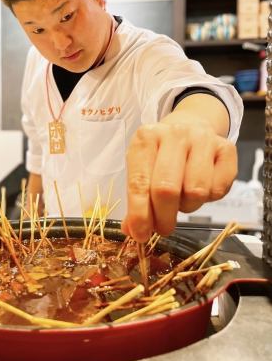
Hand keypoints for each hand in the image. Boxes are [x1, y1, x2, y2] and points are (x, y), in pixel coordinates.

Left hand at [121, 119, 236, 241]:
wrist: (191, 125)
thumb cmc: (162, 154)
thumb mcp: (142, 169)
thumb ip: (136, 199)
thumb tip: (133, 231)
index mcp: (146, 138)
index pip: (139, 182)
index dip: (140, 214)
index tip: (141, 235)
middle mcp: (175, 134)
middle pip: (167, 189)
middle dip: (163, 217)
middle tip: (163, 228)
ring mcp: (203, 139)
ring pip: (196, 191)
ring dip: (187, 206)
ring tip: (182, 200)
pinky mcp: (227, 149)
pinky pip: (218, 189)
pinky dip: (209, 199)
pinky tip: (201, 188)